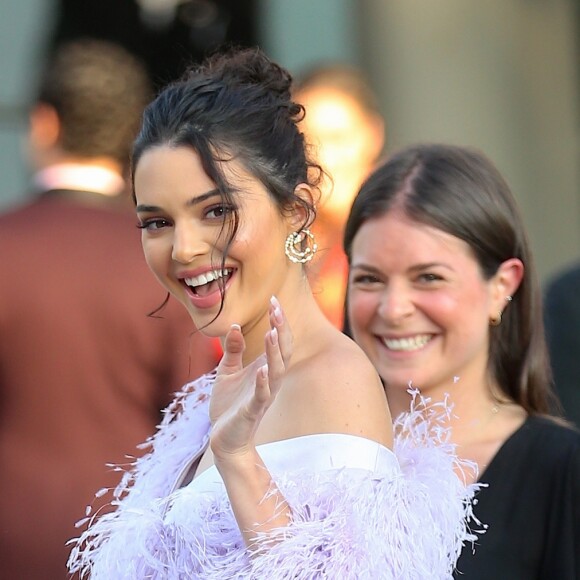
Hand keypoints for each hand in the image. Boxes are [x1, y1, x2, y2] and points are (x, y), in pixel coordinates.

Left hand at [209, 296, 291, 460]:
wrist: (224, 439)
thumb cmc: (228, 405)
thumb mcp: (227, 371)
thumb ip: (232, 350)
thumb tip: (234, 325)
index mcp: (265, 368)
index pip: (278, 340)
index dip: (278, 321)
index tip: (274, 299)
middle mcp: (270, 380)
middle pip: (284, 351)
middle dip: (281, 330)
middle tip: (277, 308)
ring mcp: (263, 395)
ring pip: (277, 371)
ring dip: (275, 352)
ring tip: (271, 333)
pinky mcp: (252, 411)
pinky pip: (261, 396)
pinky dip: (263, 382)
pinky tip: (261, 369)